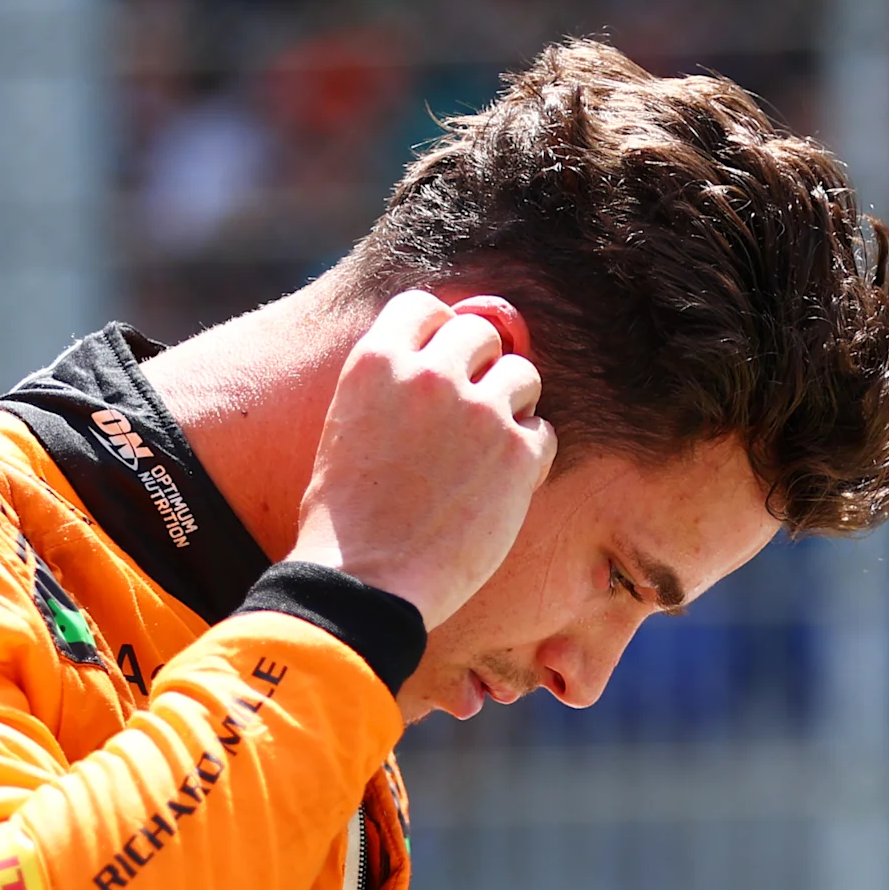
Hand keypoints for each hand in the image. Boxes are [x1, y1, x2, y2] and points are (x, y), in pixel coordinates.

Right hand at [288, 291, 554, 629]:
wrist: (365, 582)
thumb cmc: (345, 522)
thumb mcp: (347, 429)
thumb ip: (388, 388)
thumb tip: (434, 364)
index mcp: (376, 360)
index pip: (425, 307)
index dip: (440, 331)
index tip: (444, 362)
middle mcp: (430, 373)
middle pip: (482, 332)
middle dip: (484, 364)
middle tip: (475, 408)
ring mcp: (478, 409)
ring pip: (523, 374)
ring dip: (514, 405)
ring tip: (490, 450)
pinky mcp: (516, 452)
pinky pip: (543, 432)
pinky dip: (529, 456)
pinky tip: (500, 489)